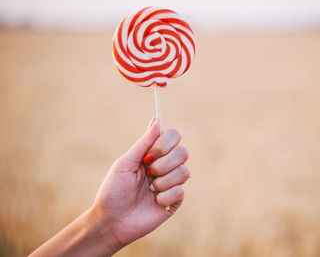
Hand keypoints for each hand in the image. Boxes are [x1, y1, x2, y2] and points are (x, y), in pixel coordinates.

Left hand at [92, 118, 189, 247]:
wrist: (111, 221)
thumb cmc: (113, 191)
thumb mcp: (126, 163)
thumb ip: (144, 142)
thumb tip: (157, 120)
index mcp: (153, 154)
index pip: (173, 135)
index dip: (165, 143)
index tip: (148, 156)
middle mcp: (165, 166)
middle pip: (183, 151)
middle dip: (164, 163)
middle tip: (149, 173)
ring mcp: (171, 183)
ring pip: (184, 171)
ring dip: (163, 181)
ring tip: (150, 189)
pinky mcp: (175, 201)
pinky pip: (181, 191)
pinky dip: (165, 196)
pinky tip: (155, 202)